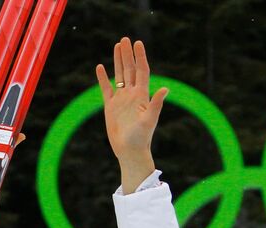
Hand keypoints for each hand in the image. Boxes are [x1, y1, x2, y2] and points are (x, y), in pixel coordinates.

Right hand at [96, 37, 167, 192]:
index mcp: (142, 95)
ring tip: (116, 46)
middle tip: (125, 39)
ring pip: (119, 76)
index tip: (138, 43)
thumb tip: (165, 89)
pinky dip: (103, 78)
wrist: (129, 151)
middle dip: (127, 54)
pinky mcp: (110, 107)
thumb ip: (156, 104)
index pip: (141, 71)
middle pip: (129, 69)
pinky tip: (100, 67)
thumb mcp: (150, 120)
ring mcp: (121, 100)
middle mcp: (132, 94)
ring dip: (118, 61)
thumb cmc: (141, 138)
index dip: (140, 57)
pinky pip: (106, 89)